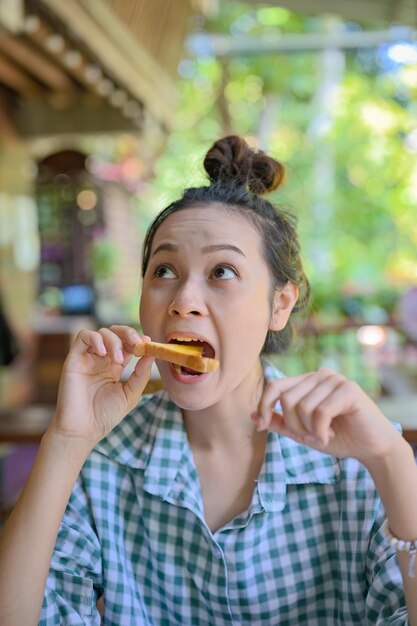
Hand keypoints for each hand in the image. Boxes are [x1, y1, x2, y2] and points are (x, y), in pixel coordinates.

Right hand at [48, 326, 153, 448]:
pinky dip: (95, 338)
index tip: (148, 343)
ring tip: (118, 360)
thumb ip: (140, 374)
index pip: (127, 344)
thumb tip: (152, 353)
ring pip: (101, 332)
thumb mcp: (130, 394)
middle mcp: (100, 360)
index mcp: (114, 367)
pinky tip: (102, 353)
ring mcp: (87, 358)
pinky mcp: (74, 359)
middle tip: (137, 344)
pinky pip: (83, 335)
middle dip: (128, 333)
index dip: (138, 340)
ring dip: (114, 340)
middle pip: (115, 332)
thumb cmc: (104, 416)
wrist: (82, 431)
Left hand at [253, 368, 402, 465]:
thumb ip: (280, 423)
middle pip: (287, 399)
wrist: (372, 448)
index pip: (275, 386)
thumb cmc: (338, 438)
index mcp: (308, 381)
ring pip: (302, 407)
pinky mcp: (348, 389)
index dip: (264, 406)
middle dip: (294, 426)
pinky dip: (321, 431)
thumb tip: (252, 416)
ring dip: (309, 430)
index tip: (261, 426)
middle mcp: (320, 375)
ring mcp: (335, 379)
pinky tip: (330, 435)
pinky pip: (320, 412)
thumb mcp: (302, 432)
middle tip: (310, 437)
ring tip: (323, 436)